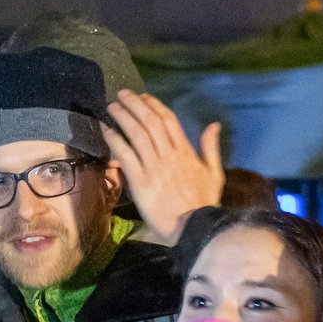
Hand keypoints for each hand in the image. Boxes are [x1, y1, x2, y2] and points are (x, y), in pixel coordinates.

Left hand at [104, 90, 222, 245]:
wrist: (193, 227)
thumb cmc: (203, 203)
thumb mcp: (214, 173)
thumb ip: (211, 148)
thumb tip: (213, 125)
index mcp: (185, 152)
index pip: (168, 120)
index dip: (153, 105)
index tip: (143, 96)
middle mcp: (168, 156)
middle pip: (149, 122)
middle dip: (135, 105)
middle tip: (122, 94)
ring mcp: (154, 168)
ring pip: (137, 135)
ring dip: (123, 118)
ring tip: (112, 107)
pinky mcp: (141, 183)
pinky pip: (126, 156)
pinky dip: (116, 141)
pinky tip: (107, 132)